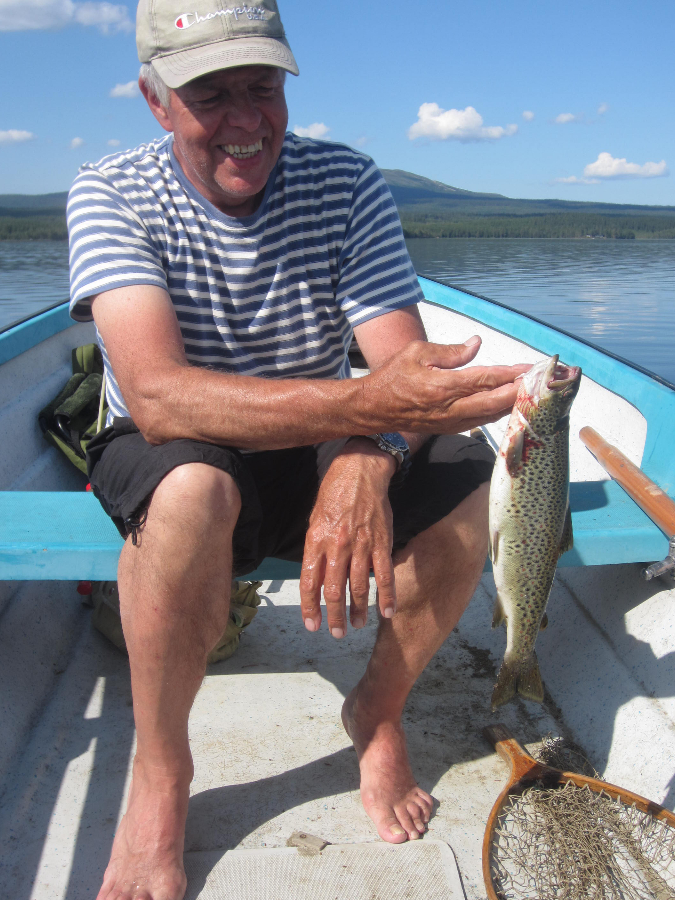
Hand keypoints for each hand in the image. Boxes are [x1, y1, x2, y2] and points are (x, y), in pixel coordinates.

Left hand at [300, 441, 396, 637]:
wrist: (360, 470)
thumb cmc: (334, 493)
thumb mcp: (315, 518)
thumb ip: (316, 548)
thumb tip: (316, 576)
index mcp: (316, 539)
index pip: (310, 582)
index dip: (310, 607)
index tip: (312, 624)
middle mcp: (337, 545)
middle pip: (334, 590)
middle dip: (334, 616)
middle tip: (336, 633)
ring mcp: (361, 545)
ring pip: (359, 587)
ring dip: (357, 611)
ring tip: (356, 626)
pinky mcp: (382, 542)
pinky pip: (384, 575)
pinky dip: (387, 596)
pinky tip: (387, 612)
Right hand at [360, 336, 529, 433]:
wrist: (373, 409)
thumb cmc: (393, 376)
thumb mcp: (417, 352)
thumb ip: (450, 351)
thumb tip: (477, 344)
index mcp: (442, 386)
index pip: (484, 379)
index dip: (510, 373)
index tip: (530, 367)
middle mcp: (449, 408)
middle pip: (495, 403)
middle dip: (521, 393)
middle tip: (541, 383)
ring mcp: (450, 422)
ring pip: (490, 415)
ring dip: (513, 404)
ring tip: (532, 392)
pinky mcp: (449, 429)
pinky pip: (480, 421)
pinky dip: (498, 413)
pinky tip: (510, 404)